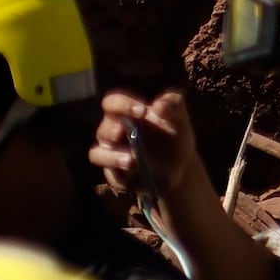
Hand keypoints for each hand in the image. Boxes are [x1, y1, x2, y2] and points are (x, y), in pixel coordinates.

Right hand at [92, 88, 206, 212]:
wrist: (182, 165)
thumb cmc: (174, 135)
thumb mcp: (179, 118)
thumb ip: (173, 104)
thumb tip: (159, 105)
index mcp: (125, 114)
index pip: (112, 102)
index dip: (122, 104)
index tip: (142, 110)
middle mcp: (113, 133)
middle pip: (103, 129)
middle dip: (111, 131)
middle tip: (121, 132)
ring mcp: (112, 155)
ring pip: (98, 154)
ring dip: (111, 157)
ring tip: (130, 161)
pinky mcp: (116, 175)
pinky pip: (111, 176)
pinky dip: (120, 177)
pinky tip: (135, 173)